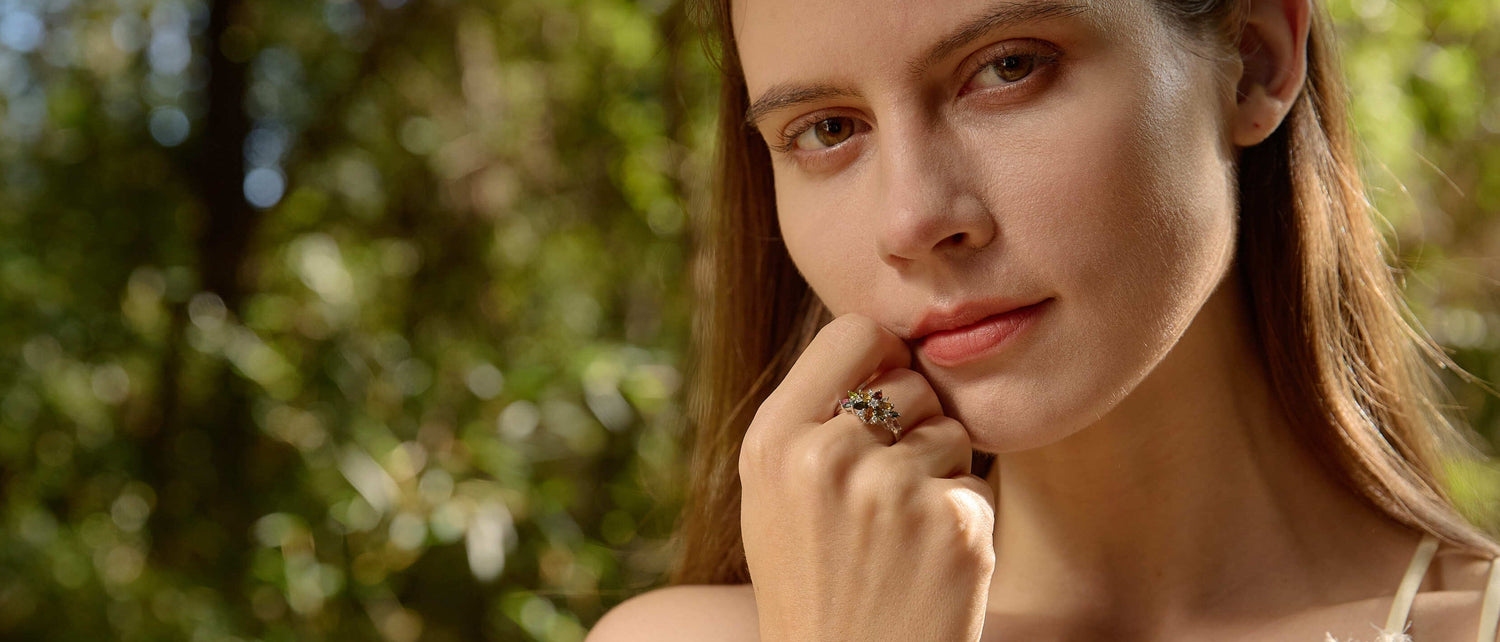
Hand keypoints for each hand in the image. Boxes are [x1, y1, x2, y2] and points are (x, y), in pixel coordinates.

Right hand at [739, 314, 996, 640]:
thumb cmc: (813, 583)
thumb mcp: (774, 494)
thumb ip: (813, 416)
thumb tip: (884, 341)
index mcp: (772, 441)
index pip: (854, 332)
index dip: (881, 356)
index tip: (884, 390)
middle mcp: (827, 456)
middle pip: (911, 383)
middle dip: (913, 428)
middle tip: (884, 499)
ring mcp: (892, 490)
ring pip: (951, 431)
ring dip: (940, 473)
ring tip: (901, 537)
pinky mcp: (954, 524)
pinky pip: (977, 484)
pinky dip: (963, 521)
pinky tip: (928, 565)